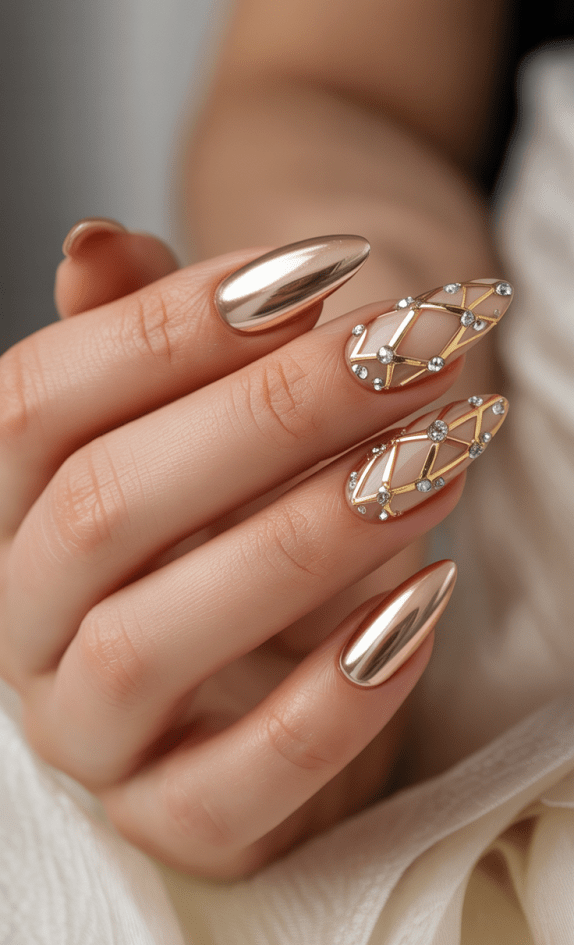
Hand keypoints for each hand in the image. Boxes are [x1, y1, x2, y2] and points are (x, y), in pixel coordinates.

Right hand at [0, 223, 506, 877]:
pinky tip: (427, 601)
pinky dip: (336, 697)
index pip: (34, 403)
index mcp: (6, 510)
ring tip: (432, 461)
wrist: (278, 656)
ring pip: (150, 641)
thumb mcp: (196, 417)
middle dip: (269, 413)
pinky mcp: (177, 818)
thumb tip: (92, 242)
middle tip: (406, 351)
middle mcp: (20, 622)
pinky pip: (234, 786)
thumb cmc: (237, 511)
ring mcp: (88, 733)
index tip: (315, 268)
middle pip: (103, 506)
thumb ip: (144, 338)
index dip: (166, 325)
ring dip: (306, 539)